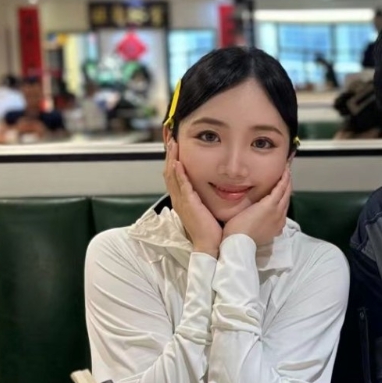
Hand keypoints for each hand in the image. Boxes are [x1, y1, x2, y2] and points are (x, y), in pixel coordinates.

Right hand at [163, 139, 221, 255]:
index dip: (172, 158)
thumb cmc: (210, 230)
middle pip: (169, 171)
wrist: (210, 245)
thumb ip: (204, 197)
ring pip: (172, 175)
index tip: (174, 144)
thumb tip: (212, 186)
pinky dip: (178, 174)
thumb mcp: (205, 209)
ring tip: (172, 143)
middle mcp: (179, 198)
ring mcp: (182, 201)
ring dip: (171, 158)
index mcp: (183, 199)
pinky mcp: (188, 204)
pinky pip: (181, 186)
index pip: (174, 174)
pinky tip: (178, 162)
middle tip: (169, 137)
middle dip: (169, 153)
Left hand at [223, 166, 290, 246]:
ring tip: (287, 169)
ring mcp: (277, 211)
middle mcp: (280, 218)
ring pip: (286, 192)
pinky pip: (280, 189)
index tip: (282, 187)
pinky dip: (284, 179)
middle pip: (287, 198)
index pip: (282, 207)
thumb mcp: (253, 232)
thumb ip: (257, 223)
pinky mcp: (270, 205)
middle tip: (288, 173)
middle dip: (288, 186)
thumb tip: (255, 218)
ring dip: (287, 180)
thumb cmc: (240, 238)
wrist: (239, 243)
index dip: (283, 196)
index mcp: (276, 225)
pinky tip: (285, 171)